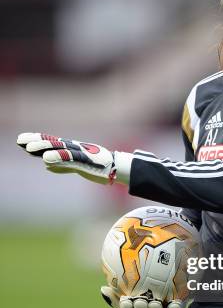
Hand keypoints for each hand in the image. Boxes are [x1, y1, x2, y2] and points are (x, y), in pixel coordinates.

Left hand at [17, 132, 131, 183]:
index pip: (51, 142)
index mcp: (72, 149)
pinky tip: (47, 161)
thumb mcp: (78, 166)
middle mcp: (75, 148)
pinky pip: (70, 160)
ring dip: (44, 148)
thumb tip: (46, 166)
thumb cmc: (99, 166)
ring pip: (59, 149)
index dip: (37, 139)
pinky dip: (58, 159)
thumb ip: (62, 166)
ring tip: (29, 149)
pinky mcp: (86, 163)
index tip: (21, 138)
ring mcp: (80, 154)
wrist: (118, 168)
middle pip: (52, 143)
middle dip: (36, 142)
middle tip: (19, 141)